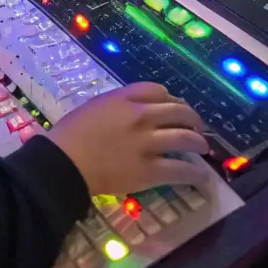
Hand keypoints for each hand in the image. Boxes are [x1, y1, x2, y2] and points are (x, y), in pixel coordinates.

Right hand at [50, 82, 207, 197]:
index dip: (171, 98)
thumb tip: (134, 115)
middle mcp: (140, 115)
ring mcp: (147, 143)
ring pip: (185, 138)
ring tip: (203, 148)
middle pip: (178, 111)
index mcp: (122, 98)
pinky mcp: (149, 170)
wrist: (63, 162)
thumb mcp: (93, 108)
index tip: (174, 105)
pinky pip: (181, 170)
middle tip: (197, 126)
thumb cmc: (69, 134)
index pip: (157, 90)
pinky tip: (200, 177)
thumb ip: (116, 107)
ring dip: (198, 143)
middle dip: (192, 118)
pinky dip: (194, 174)